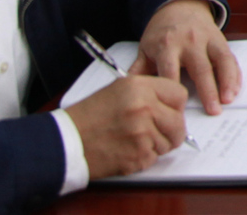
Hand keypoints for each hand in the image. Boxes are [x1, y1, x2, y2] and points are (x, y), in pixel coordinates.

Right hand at [63, 74, 189, 178]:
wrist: (67, 141)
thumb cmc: (90, 116)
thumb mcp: (119, 89)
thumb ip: (149, 92)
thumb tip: (172, 102)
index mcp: (140, 88)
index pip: (180, 94)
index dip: (175, 105)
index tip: (169, 110)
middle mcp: (144, 109)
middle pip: (179, 123)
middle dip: (171, 129)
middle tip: (157, 130)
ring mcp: (142, 134)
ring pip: (169, 143)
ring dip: (157, 145)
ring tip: (134, 139)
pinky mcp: (137, 157)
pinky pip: (154, 158)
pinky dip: (144, 157)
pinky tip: (127, 149)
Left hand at [133, 0, 239, 114]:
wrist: (179, 7)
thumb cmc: (161, 33)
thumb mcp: (146, 48)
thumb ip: (139, 70)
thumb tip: (127, 91)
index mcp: (167, 45)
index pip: (170, 71)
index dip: (174, 92)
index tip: (177, 112)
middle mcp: (190, 41)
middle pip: (200, 68)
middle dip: (208, 90)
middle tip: (213, 111)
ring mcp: (208, 39)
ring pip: (221, 61)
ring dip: (227, 81)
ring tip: (228, 100)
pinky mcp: (220, 40)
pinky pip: (230, 57)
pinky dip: (235, 74)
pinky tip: (235, 89)